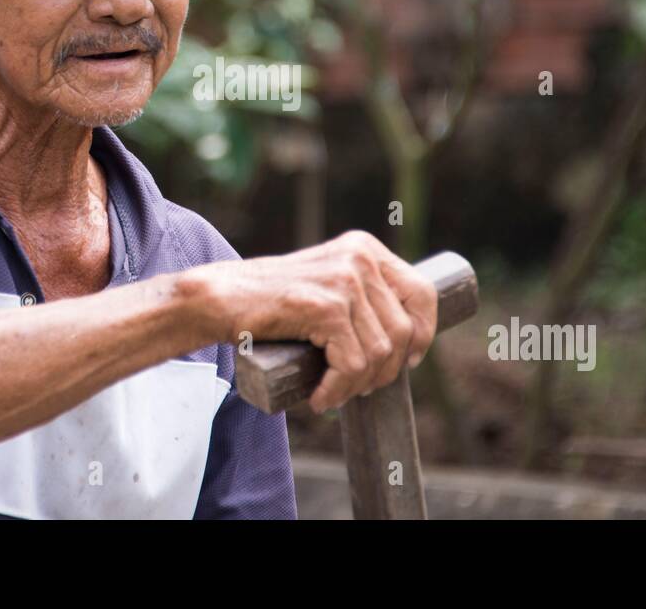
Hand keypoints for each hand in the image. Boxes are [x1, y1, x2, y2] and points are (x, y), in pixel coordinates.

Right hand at [186, 231, 437, 413]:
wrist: (221, 298)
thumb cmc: (272, 302)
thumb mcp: (327, 284)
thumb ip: (362, 296)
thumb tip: (410, 342)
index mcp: (365, 248)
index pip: (423, 292)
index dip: (424, 334)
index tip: (408, 360)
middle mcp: (360, 258)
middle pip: (404, 331)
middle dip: (386, 370)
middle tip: (357, 386)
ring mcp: (344, 280)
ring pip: (380, 353)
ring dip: (358, 385)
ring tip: (333, 391)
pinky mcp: (325, 306)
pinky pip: (352, 364)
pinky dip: (338, 389)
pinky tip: (320, 396)